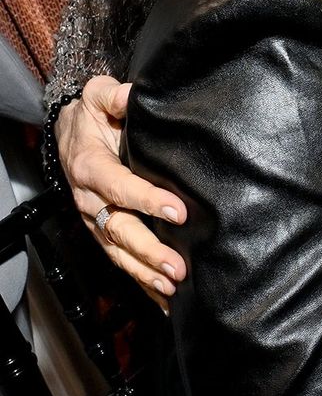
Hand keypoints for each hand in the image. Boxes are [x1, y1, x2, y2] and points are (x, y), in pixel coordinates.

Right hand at [57, 77, 186, 310]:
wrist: (69, 132)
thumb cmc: (91, 114)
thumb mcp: (98, 95)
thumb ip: (115, 96)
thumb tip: (133, 96)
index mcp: (91, 166)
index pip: (120, 186)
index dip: (148, 200)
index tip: (179, 211)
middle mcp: (89, 199)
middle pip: (119, 229)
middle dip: (148, 250)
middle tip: (177, 266)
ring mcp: (94, 219)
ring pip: (118, 251)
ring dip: (145, 272)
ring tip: (172, 287)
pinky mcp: (101, 231)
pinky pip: (119, 260)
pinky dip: (140, 281)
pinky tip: (163, 300)